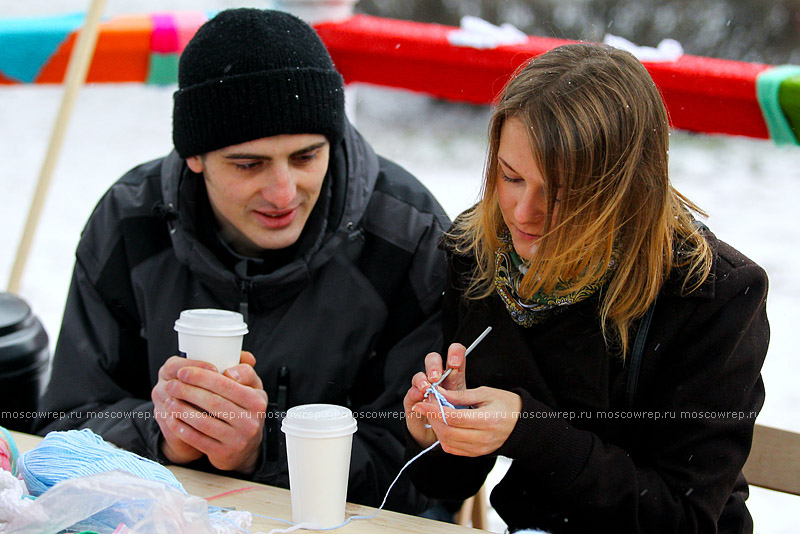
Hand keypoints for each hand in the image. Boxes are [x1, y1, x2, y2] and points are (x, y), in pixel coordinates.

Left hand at [152, 351, 267, 473]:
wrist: (247, 447)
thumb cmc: (245, 411)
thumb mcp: (253, 389)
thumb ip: (244, 372)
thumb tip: (229, 369)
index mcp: (257, 401)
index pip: (228, 385)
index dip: (203, 377)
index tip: (184, 371)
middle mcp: (250, 421)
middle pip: (214, 402)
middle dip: (189, 391)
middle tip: (172, 385)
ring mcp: (238, 440)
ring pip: (204, 422)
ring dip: (183, 410)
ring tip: (170, 400)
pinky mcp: (224, 454)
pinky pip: (199, 440)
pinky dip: (183, 429)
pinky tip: (173, 420)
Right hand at [403, 343, 466, 446]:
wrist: (441, 435)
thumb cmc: (455, 417)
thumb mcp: (466, 405)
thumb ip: (463, 397)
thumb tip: (465, 393)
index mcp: (454, 375)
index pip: (454, 354)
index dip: (454, 353)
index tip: (455, 363)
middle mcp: (437, 378)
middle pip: (433, 360)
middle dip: (434, 366)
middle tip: (436, 377)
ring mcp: (424, 387)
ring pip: (420, 374)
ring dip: (423, 380)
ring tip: (427, 388)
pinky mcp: (414, 399)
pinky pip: (411, 392)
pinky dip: (415, 393)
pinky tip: (420, 397)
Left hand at [412, 386, 521, 456]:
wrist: (524, 424)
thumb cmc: (507, 405)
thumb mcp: (485, 393)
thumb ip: (460, 395)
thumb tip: (439, 394)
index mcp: (487, 420)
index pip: (453, 418)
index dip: (434, 410)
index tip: (422, 401)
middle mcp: (483, 438)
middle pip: (447, 432)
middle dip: (432, 418)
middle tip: (426, 404)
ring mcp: (480, 449)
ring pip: (448, 442)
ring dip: (436, 428)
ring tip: (435, 413)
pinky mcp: (477, 454)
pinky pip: (453, 449)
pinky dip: (444, 437)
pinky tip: (444, 425)